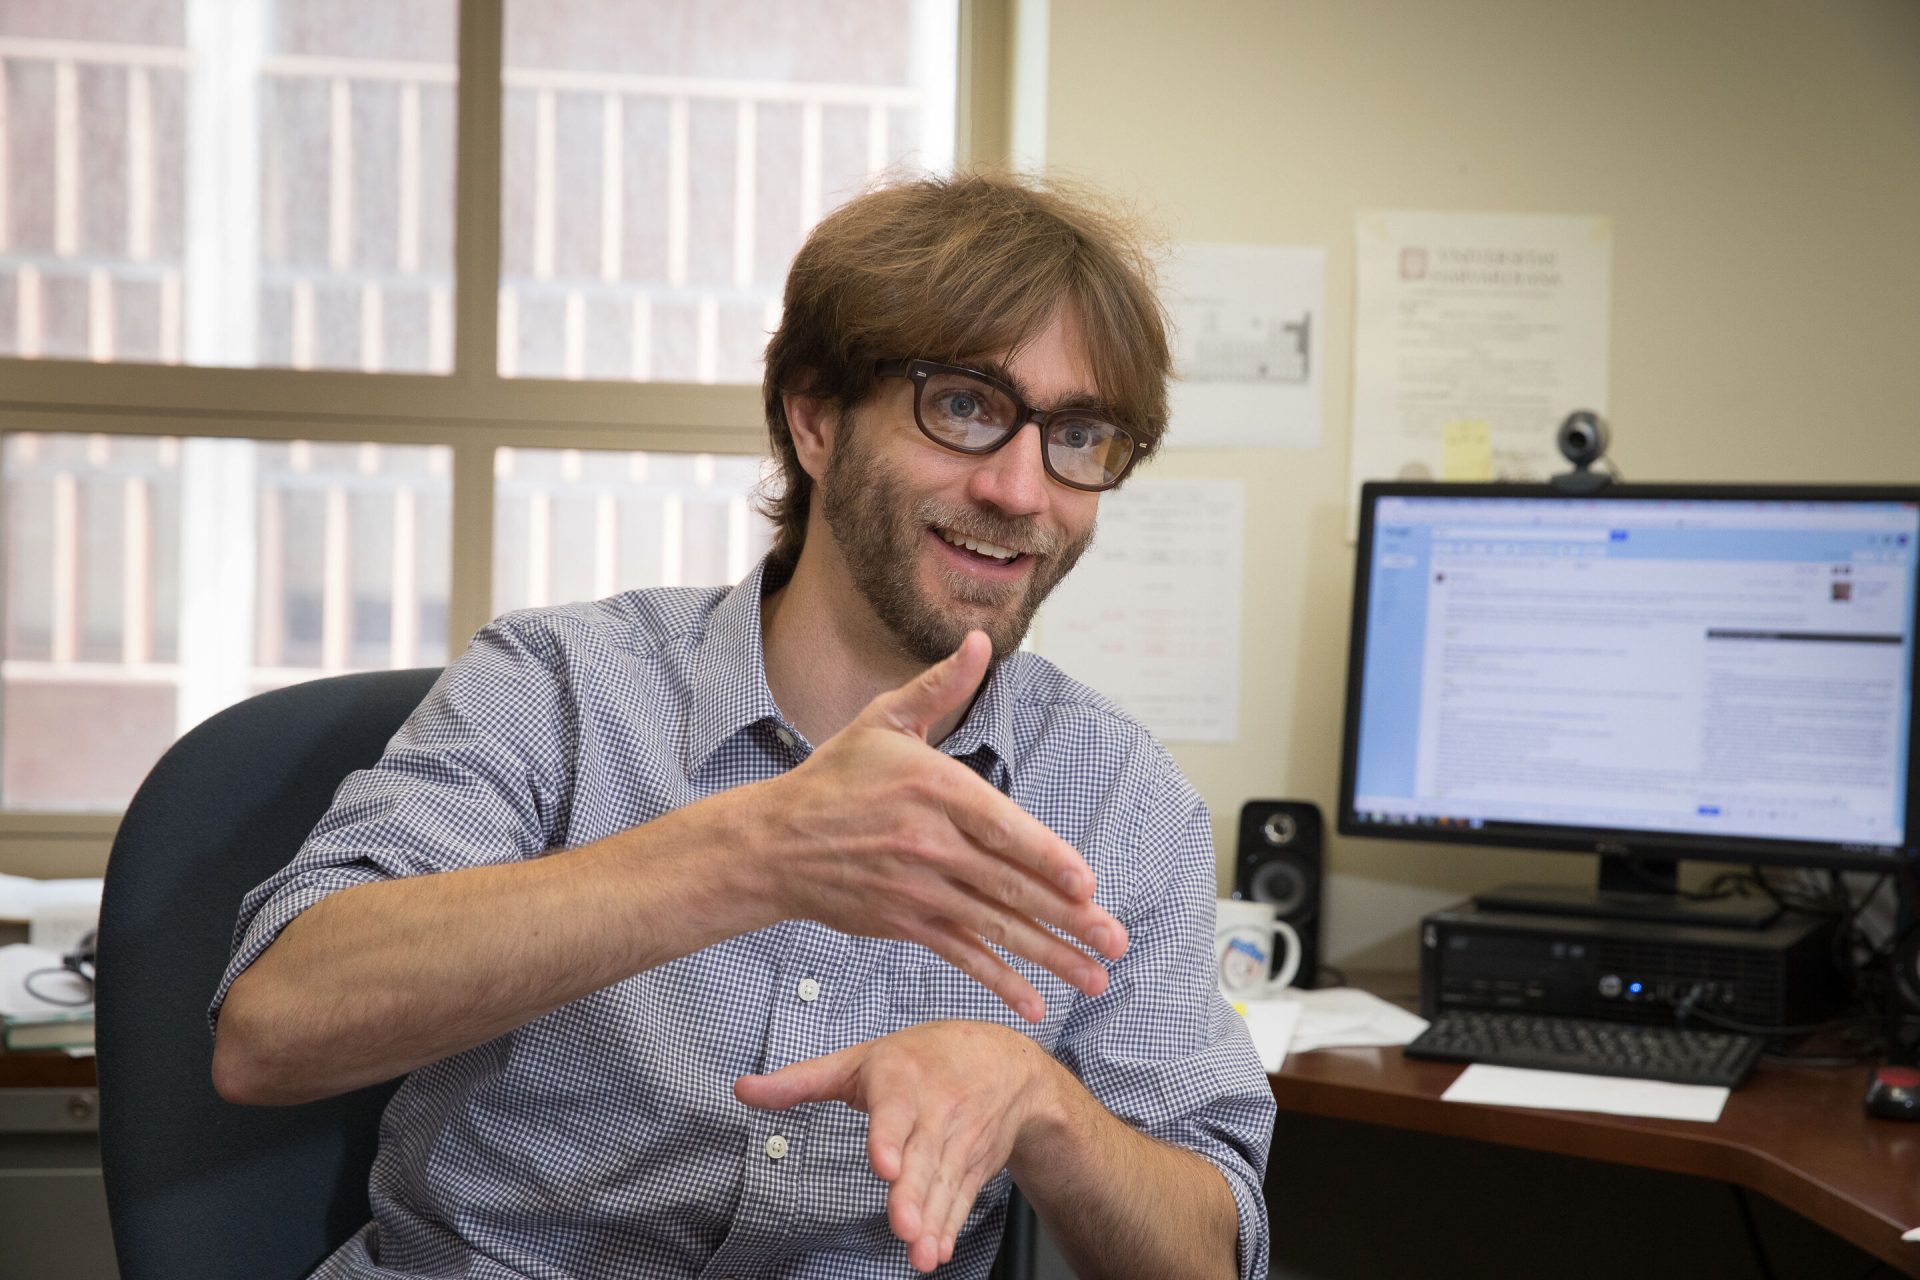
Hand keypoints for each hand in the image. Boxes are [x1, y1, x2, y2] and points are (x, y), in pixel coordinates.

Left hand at [736, 1021, 1054, 1272]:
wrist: (1005, 1061)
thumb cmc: (924, 1056)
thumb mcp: (859, 1058)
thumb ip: (800, 1079)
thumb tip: (741, 1089)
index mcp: (901, 1080)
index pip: (894, 1112)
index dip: (889, 1139)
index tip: (885, 1167)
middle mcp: (935, 1111)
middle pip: (923, 1157)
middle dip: (914, 1195)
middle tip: (903, 1227)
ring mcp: (958, 1140)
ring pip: (944, 1184)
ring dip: (933, 1222)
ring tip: (920, 1255)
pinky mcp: (974, 1164)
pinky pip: (961, 1198)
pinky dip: (950, 1226)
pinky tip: (937, 1251)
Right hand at [759, 631, 1126, 1021]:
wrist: (773, 842)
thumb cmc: (836, 777)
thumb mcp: (886, 720)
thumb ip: (941, 687)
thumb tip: (979, 643)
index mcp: (934, 789)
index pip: (1001, 827)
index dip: (1045, 858)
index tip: (1086, 884)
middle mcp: (929, 844)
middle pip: (1008, 885)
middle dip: (1068, 918)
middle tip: (1116, 940)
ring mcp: (917, 889)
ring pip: (993, 926)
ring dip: (1048, 955)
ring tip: (1095, 976)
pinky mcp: (904, 922)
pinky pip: (960, 954)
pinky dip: (998, 980)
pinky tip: (1034, 1002)